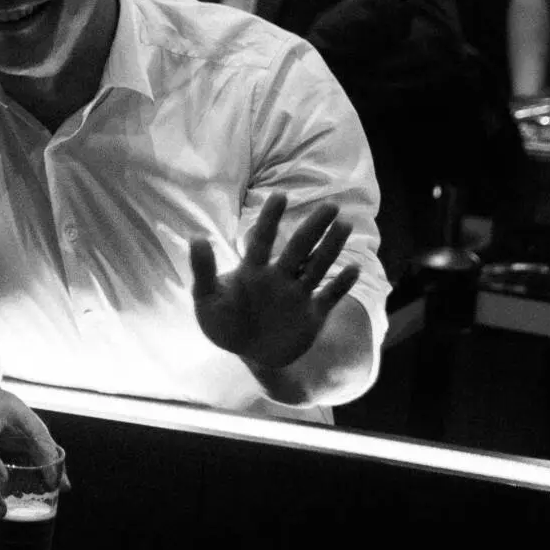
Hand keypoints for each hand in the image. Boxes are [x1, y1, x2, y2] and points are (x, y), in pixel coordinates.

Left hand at [190, 193, 360, 371]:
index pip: (263, 240)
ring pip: (318, 266)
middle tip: (330, 206)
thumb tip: (195, 237)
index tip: (280, 195)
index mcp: (253, 271)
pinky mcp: (312, 315)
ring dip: (331, 248)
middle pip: (299, 248)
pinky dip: (341, 285)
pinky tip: (354, 269)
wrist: (249, 354)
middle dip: (313, 228)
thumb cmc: (225, 324)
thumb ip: (204, 270)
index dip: (270, 219)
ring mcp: (297, 295)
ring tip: (344, 224)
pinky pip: (330, 297)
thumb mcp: (207, 299)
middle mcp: (279, 278)